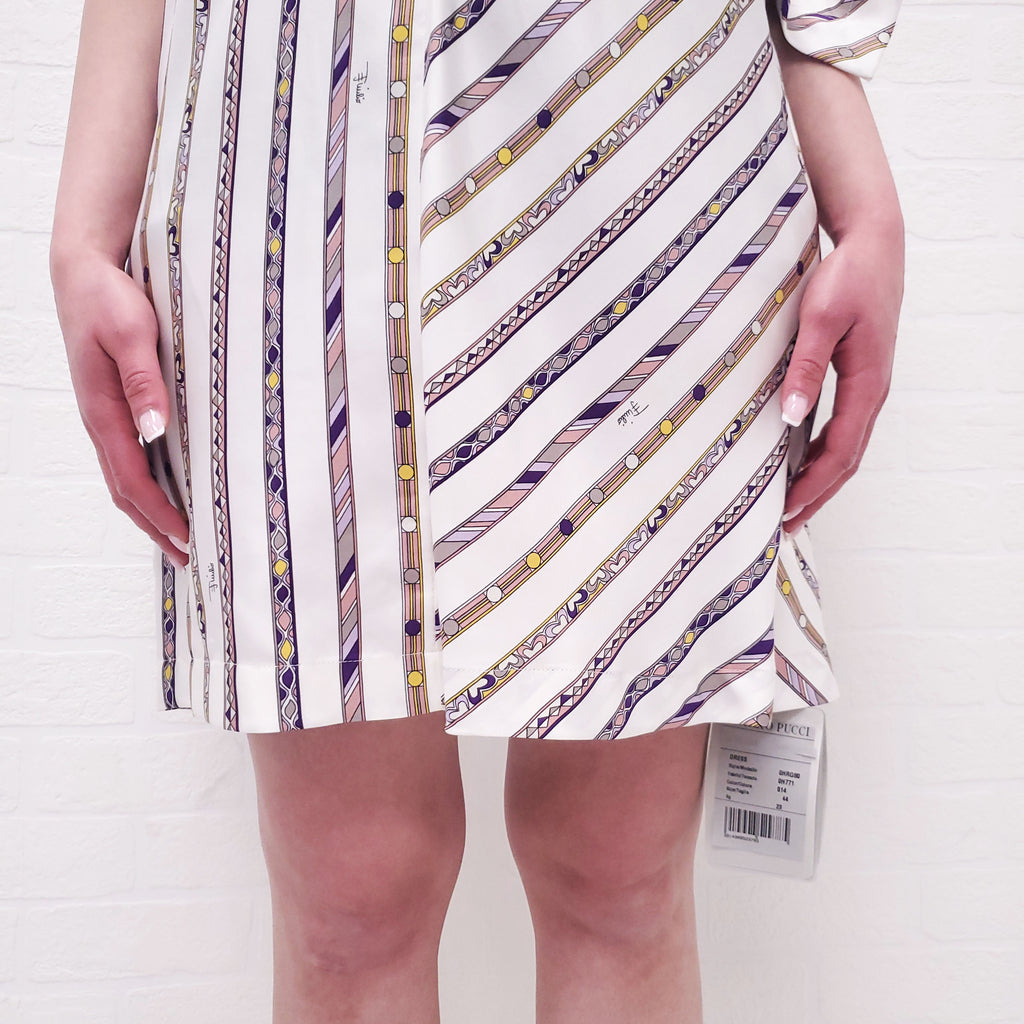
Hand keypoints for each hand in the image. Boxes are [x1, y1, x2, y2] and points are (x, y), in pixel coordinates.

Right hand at [51, 254, 189, 567]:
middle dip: (155, 526)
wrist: (84, 272)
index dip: (159, 513)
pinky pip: (130, 456)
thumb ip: (144, 381)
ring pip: (126, 476)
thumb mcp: (130, 333)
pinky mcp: (115, 405)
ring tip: (179, 537)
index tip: (187, 538)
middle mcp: (101, 421)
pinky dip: (148, 484)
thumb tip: (154, 430)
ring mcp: (106, 415)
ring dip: (151, 510)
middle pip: (126, 489)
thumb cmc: (107, 298)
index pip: (131, 478)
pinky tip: (170, 489)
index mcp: (102, 411)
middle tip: (187, 556)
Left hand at [778, 226, 902, 533]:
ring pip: (847, 447)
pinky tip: (802, 462)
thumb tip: (792, 418)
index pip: (840, 451)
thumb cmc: (848, 276)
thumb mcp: (821, 319)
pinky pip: (844, 427)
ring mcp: (869, 386)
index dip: (813, 486)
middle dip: (817, 495)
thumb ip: (806, 368)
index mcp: (868, 383)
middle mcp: (873, 392)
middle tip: (785, 526)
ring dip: (820, 479)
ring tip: (792, 506)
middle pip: (847, 460)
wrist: (874, 243)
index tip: (786, 511)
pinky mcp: (860, 377)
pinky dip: (824, 453)